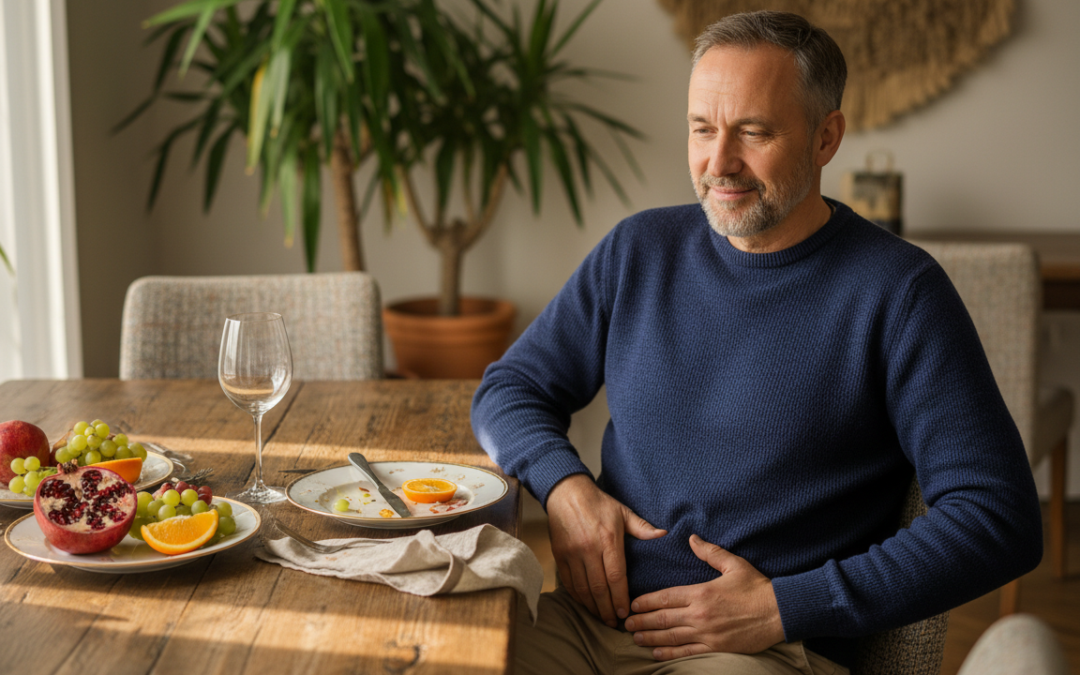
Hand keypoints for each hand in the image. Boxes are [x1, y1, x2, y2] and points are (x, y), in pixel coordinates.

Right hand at [546, 474, 666, 627]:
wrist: (566, 493)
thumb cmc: (598, 503)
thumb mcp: (623, 512)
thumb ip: (642, 527)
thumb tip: (664, 534)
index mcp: (608, 539)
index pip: (616, 576)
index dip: (620, 598)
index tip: (624, 612)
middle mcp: (589, 549)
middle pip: (598, 588)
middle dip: (607, 609)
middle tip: (614, 623)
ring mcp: (572, 553)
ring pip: (582, 588)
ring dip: (592, 606)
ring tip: (601, 617)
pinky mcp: (560, 555)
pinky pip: (568, 582)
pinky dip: (577, 596)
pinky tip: (585, 603)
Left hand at [624, 535, 783, 659]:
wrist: (779, 613)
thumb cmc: (757, 587)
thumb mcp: (733, 564)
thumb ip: (710, 552)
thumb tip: (692, 538)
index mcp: (701, 593)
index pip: (666, 598)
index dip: (646, 602)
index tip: (633, 604)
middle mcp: (700, 615)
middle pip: (663, 619)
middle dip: (642, 621)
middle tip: (625, 623)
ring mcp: (707, 634)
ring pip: (671, 637)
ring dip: (650, 638)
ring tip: (635, 638)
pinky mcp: (716, 648)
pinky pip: (687, 652)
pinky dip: (670, 653)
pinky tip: (656, 653)